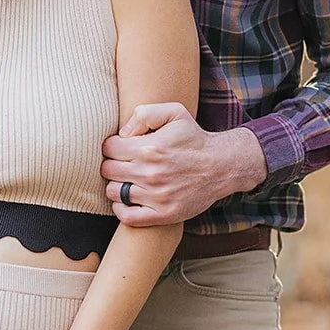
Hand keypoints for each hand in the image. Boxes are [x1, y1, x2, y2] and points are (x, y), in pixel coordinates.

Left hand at [101, 104, 267, 222]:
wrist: (221, 166)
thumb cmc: (194, 138)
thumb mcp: (174, 113)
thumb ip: (144, 114)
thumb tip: (122, 132)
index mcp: (150, 148)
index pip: (109, 148)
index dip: (112, 145)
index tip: (121, 147)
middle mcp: (151, 173)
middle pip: (108, 170)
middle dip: (112, 164)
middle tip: (123, 163)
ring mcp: (157, 196)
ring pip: (114, 192)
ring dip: (116, 185)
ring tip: (127, 179)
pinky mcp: (163, 214)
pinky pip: (127, 216)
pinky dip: (121, 208)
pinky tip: (127, 199)